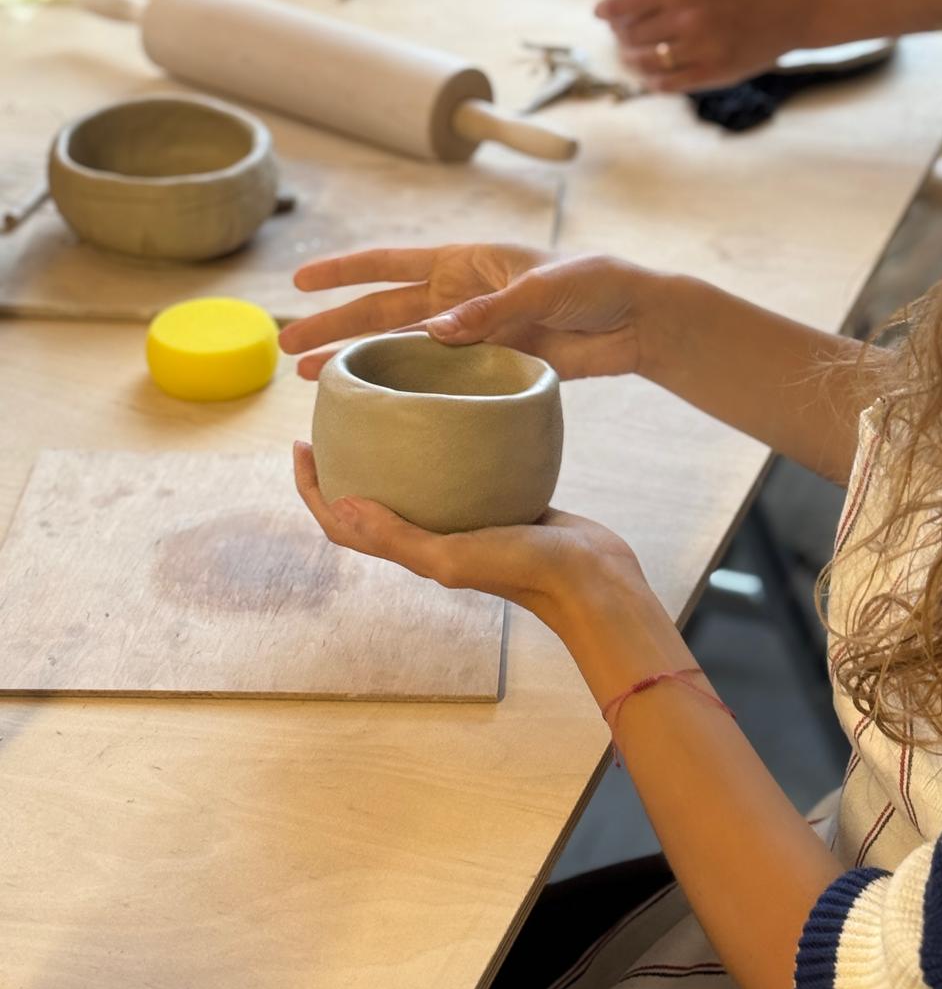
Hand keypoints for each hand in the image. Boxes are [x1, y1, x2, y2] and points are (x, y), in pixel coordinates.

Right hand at [278, 244, 652, 381]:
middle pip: (382, 313)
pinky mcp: (492, 368)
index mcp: (465, 263)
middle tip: (285, 348)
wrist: (639, 320)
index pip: (390, 264)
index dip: (344, 273)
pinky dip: (408, 393)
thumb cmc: (597, 283)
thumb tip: (434, 331)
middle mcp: (459, 297)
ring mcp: (472, 335)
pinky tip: (380, 409)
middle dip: (333, 327)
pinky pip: (439, 381)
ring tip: (312, 380)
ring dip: (360, 362)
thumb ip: (493, 309)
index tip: (299, 281)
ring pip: (401, 350)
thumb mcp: (546, 287)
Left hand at [293, 442, 645, 626]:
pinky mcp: (501, 501)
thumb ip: (399, 537)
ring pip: (415, 482)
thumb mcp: (452, 557)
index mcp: (414, 549)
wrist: (594, 578)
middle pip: (371, 499)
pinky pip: (460, 469)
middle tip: (334, 420)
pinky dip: (445, 445)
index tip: (301, 447)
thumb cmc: (525, 571)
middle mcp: (433, 533)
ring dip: (392, 453)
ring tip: (385, 411)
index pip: (344, 522)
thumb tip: (340, 505)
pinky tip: (453, 415)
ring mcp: (467, 518)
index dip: (314, 490)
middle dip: (345, 464)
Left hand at [597, 0, 835, 91]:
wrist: (799, 3)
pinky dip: (653, 80)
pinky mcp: (715, 73)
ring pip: (643, 61)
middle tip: (624, 33)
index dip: (607, 9)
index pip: (623, 2)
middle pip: (629, 34)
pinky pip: (667, 84)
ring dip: (632, 59)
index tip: (601, 13)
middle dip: (620, 34)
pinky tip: (654, 73)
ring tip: (635, 55)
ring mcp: (701, 48)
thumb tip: (626, 3)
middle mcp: (688, 17)